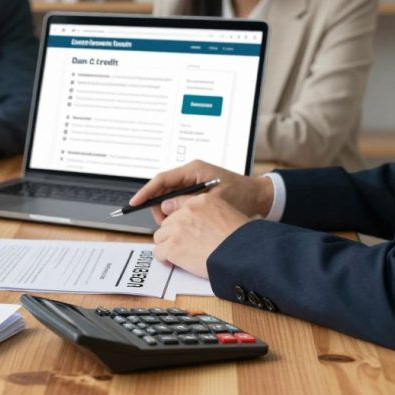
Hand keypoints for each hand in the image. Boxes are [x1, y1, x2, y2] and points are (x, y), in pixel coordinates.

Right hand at [130, 160, 273, 223]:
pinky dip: (174, 210)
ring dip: (166, 210)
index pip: (162, 179)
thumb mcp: (214, 199)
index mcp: (194, 170)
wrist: (259, 196)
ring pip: (168, 195)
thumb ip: (190, 203)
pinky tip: (179, 221)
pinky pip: (177, 199)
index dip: (146, 191)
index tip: (135, 202)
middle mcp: (190, 173)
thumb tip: (167, 209)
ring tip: (173, 224)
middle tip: (162, 223)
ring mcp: (192, 181)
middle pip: (162, 188)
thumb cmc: (242, 195)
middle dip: (157, 205)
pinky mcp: (195, 189)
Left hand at [152, 193, 249, 277]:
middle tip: (184, 245)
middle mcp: (186, 212)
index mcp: (201, 201)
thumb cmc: (242, 239)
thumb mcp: (228, 214)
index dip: (177, 220)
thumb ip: (208, 212)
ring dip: (168, 245)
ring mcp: (177, 229)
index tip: (178, 228)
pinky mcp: (173, 247)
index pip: (177, 205)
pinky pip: (158, 252)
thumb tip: (196, 222)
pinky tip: (174, 261)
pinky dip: (164, 258)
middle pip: (167, 222)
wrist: (242, 254)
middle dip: (172, 234)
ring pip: (160, 236)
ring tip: (180, 254)